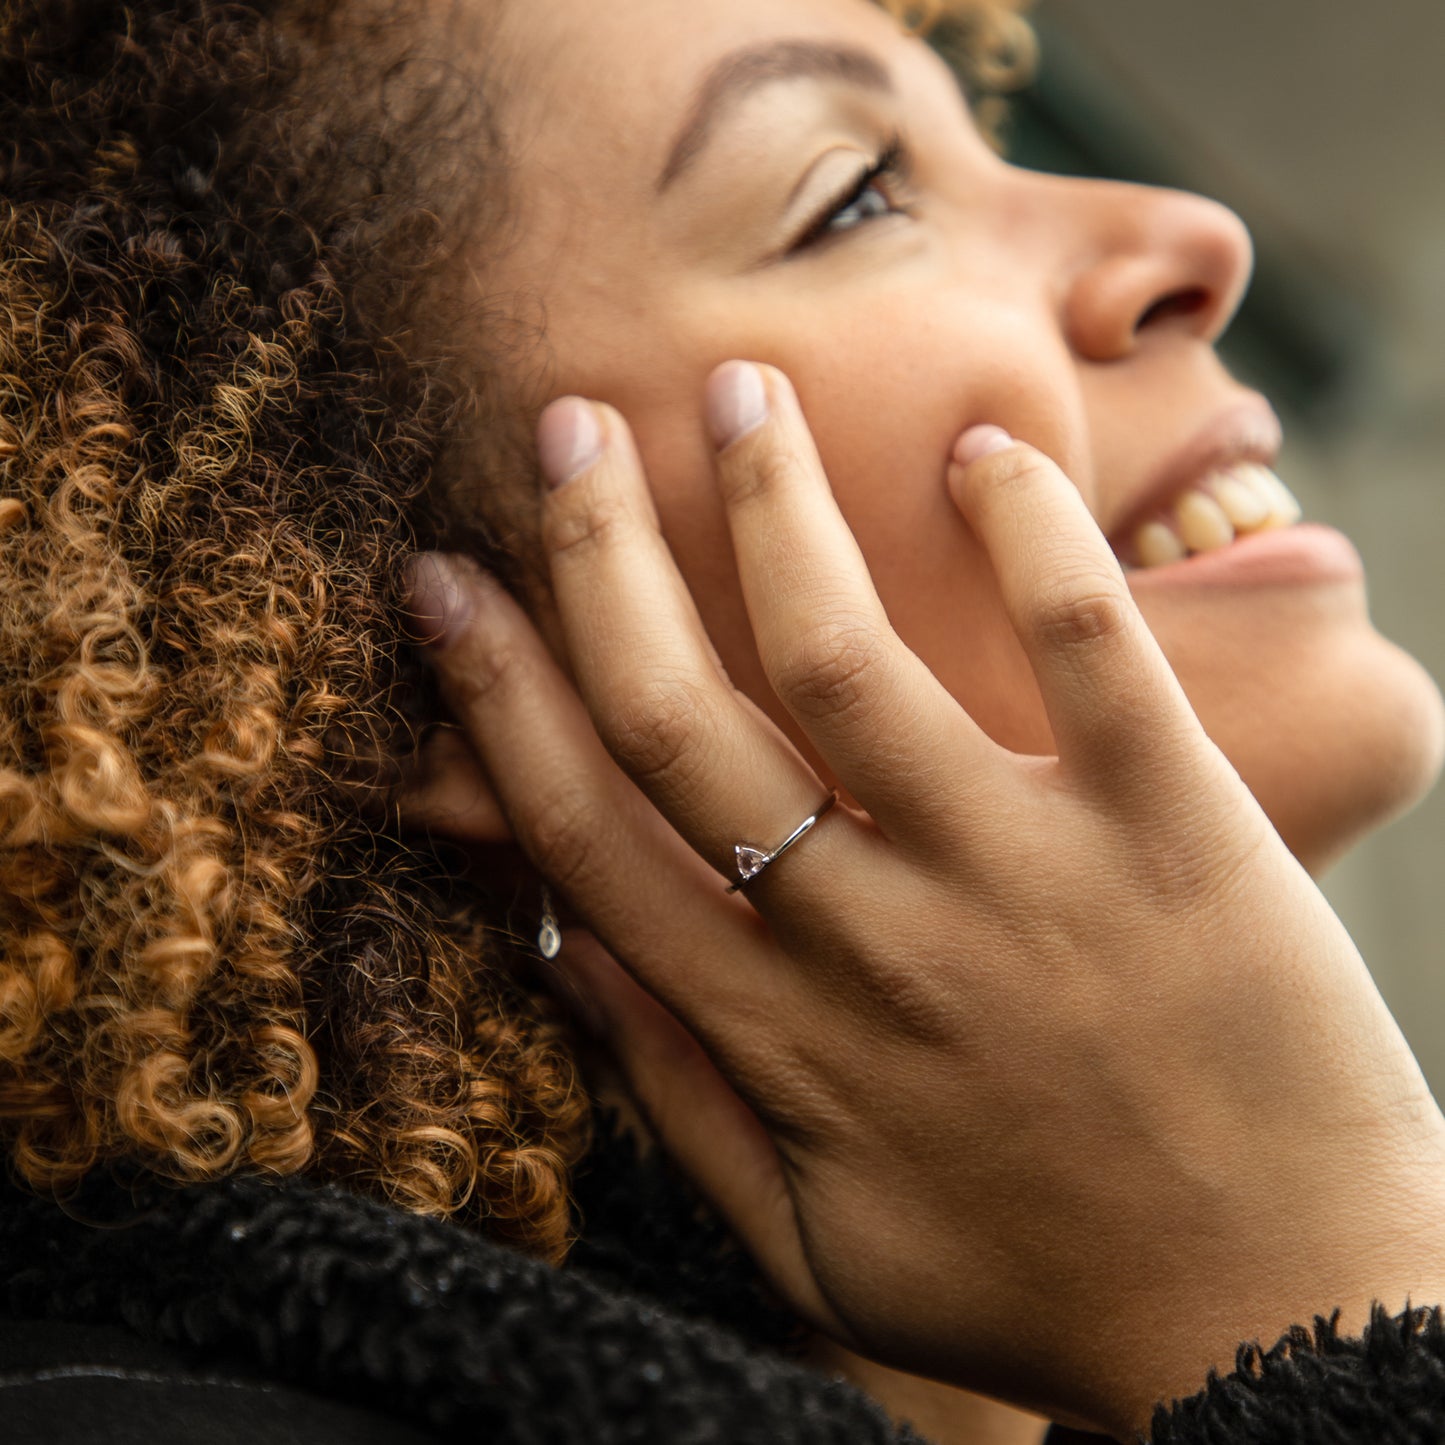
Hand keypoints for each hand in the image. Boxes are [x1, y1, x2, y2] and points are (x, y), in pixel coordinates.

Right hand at [407, 362, 1444, 1434]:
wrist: (1285, 1330)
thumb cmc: (1036, 1282)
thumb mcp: (812, 1242)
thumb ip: (674, 1097)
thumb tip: (561, 953)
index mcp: (774, 1031)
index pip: (586, 831)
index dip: (495, 696)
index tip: (446, 582)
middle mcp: (870, 939)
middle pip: (681, 718)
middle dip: (596, 554)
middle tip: (565, 427)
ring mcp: (1023, 877)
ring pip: (846, 656)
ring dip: (771, 503)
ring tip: (740, 390)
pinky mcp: (1178, 833)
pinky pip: (1089, 651)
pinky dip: (1028, 533)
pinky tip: (978, 448)